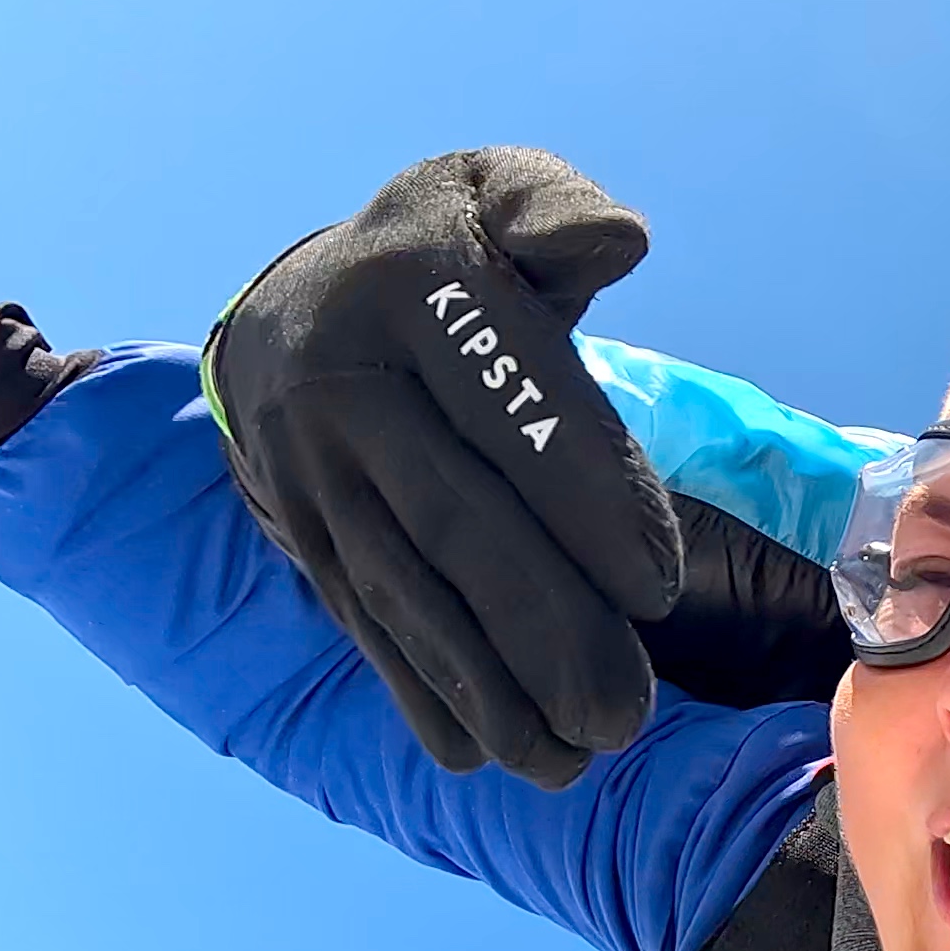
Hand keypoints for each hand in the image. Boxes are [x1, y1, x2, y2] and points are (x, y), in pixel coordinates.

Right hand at [208, 150, 685, 783]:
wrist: (290, 299)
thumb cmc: (441, 249)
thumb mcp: (491, 191)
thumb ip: (556, 211)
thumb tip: (619, 239)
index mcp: (415, 289)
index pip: (515, 408)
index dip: (590, 500)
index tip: (659, 587)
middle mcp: (347, 383)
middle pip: (457, 521)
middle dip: (546, 630)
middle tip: (624, 715)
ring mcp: (312, 468)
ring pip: (406, 591)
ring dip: (488, 689)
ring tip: (571, 759)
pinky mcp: (298, 532)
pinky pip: (361, 619)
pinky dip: (420, 693)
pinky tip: (482, 756)